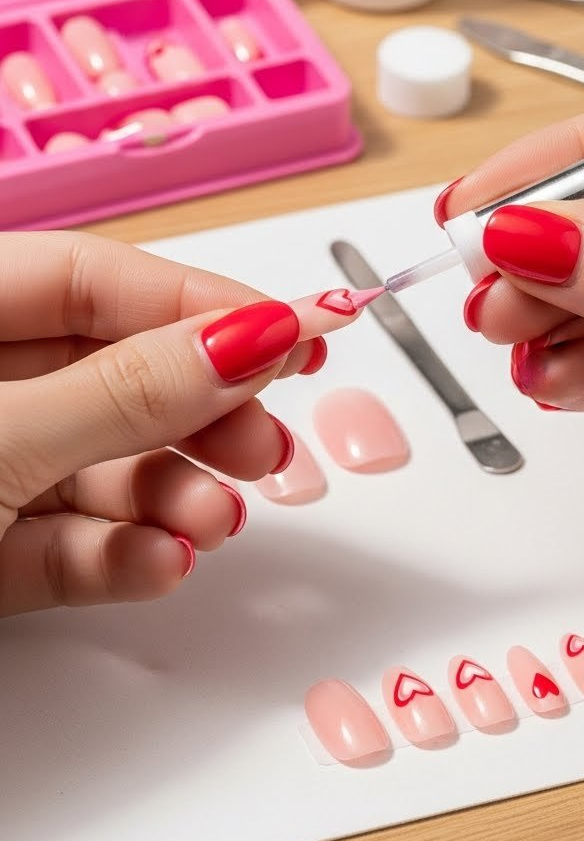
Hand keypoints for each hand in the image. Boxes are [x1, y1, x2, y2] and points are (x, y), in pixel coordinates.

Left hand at [0, 231, 319, 615]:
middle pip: (105, 373)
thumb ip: (124, 394)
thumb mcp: (1, 438)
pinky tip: (160, 563)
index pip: (89, 277)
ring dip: (166, 498)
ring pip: (90, 468)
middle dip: (196, 412)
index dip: (197, 300)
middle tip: (264, 443)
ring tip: (213, 522)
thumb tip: (249, 339)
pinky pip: (58, 544)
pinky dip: (116, 556)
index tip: (297, 329)